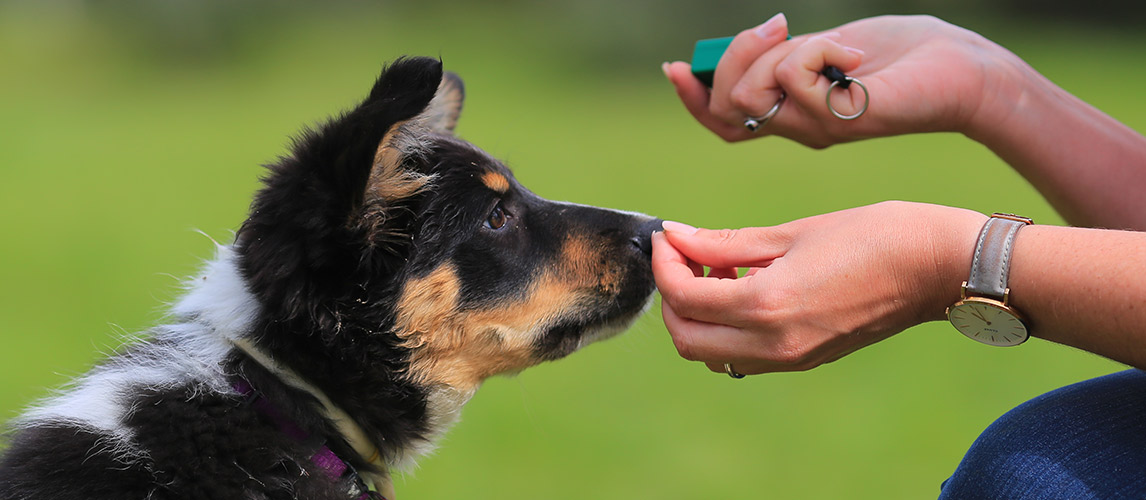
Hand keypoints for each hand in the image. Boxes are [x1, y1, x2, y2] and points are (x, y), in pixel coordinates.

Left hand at [651, 201, 985, 374]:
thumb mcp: (793, 232)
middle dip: (672, 296)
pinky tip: (744, 287)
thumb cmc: (875, 235)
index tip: (668, 235)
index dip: (665, 263)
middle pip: (687, 338)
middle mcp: (774, 345)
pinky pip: (742, 356)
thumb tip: (675, 236)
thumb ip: (726, 242)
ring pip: (711, 353)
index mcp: (768, 306)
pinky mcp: (805, 360)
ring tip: (717, 269)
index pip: (684, 298)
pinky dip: (725, 327)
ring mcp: (790, 359)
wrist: (940, 268)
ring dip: (697, 315)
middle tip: (685, 254)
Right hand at [663, 15, 1023, 147]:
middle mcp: (797, 129)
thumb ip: (784, 55)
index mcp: (790, 113)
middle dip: (735, 56)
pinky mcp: (838, 120)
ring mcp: (816, 128)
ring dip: (778, 53)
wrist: (960, 71)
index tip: (675, 67)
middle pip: (726, 105)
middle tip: (778, 27)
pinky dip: (822, 49)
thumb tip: (746, 45)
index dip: (692, 98)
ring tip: (827, 44)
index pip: (721, 121)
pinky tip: (856, 57)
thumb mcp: (825, 48)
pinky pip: (796, 77)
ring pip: (751, 94)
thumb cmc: (900, 56)